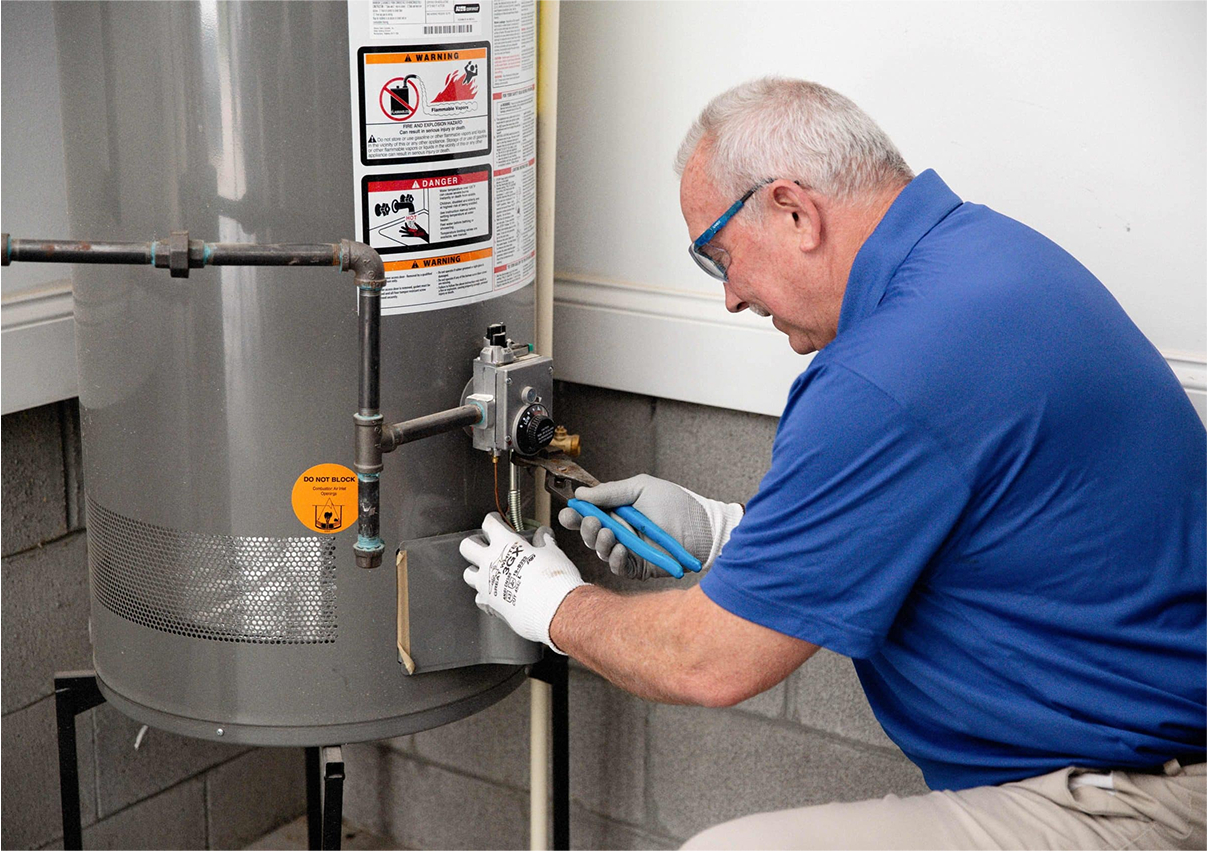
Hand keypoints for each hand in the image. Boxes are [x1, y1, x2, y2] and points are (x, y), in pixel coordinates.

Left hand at [460, 513, 586, 652]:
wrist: (553, 611)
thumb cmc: (553, 579)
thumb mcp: (553, 553)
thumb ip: (544, 541)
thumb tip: (544, 534)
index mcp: (505, 544)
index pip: (490, 523)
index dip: (493, 519)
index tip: (496, 520)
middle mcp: (490, 562)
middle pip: (467, 546)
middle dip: (475, 543)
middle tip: (485, 544)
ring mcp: (486, 584)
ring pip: (468, 573)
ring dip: (476, 570)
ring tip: (489, 571)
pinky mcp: (488, 603)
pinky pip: (479, 597)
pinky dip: (486, 595)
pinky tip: (498, 594)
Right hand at [558, 474, 743, 579]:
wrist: (702, 526)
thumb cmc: (676, 504)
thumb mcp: (641, 487)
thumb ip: (611, 491)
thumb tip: (582, 493)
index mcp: (617, 512)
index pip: (589, 514)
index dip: (575, 515)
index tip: (568, 512)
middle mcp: (619, 532)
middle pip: (590, 534)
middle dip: (586, 528)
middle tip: (592, 521)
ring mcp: (628, 550)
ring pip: (602, 551)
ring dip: (600, 543)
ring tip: (609, 533)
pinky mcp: (638, 567)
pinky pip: (619, 567)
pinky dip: (615, 559)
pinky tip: (620, 549)